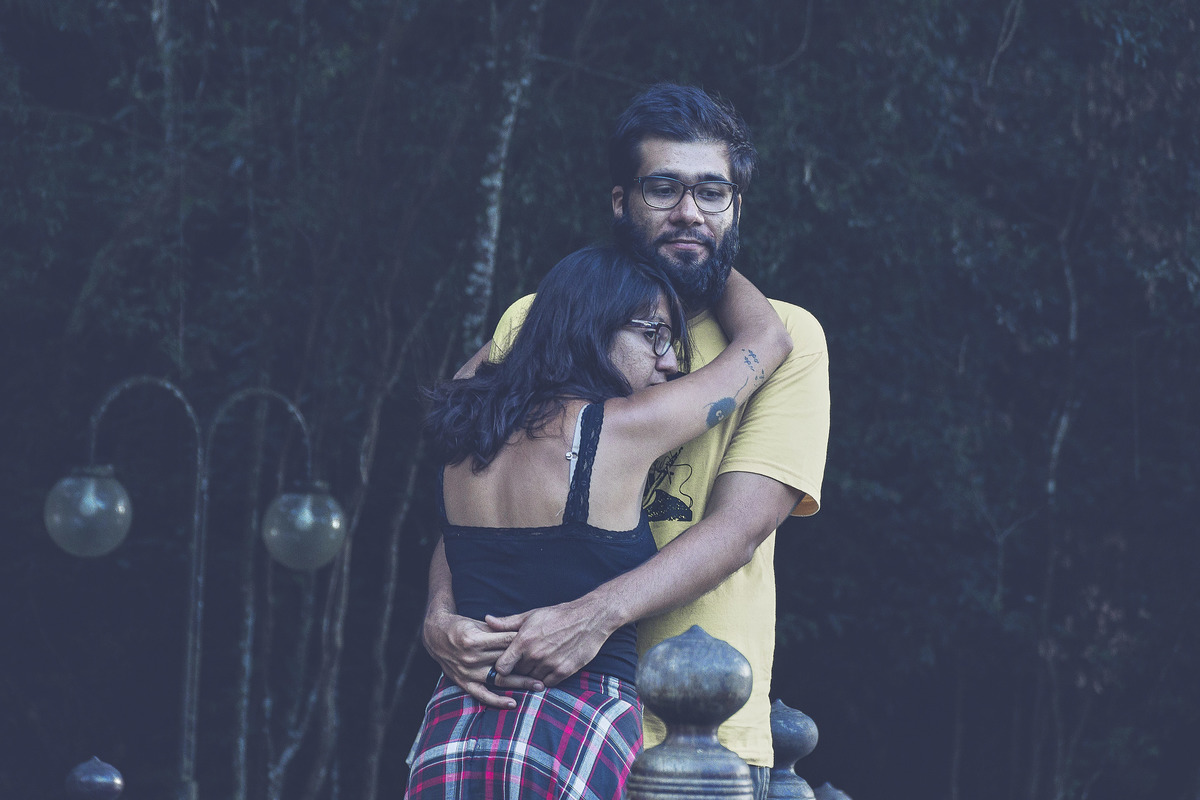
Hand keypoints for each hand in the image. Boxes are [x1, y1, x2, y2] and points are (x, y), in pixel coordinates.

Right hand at [423, 607, 543, 707]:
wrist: (436, 637)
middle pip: (506, 662)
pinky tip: (513, 703)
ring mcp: (468, 672)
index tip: (542, 645)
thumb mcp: (478, 624)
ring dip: (520, 684)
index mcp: (475, 639)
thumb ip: (498, 629)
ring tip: (540, 686)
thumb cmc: (462, 627)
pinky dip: (497, 700)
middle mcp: (471, 657)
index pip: (506, 642)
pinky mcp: (464, 683)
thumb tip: (523, 631)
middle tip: (549, 666)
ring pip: (499, 680)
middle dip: (528, 664)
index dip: (525, 644)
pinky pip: (482, 695)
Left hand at [487, 598, 614, 686]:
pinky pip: (547, 683)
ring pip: (532, 679)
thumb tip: (487, 620)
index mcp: (524, 640)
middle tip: (525, 660)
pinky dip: (546, 677)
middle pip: (517, 673)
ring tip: (539, 660)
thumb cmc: (558, 615)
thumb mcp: (531, 615)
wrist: (589, 618)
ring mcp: (550, 664)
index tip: (505, 663)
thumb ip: (507, 623)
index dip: (501, 667)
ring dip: (533, 673)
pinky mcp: (564, 671)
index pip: (501, 667)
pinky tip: (549, 665)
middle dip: (519, 668)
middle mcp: (535, 655)